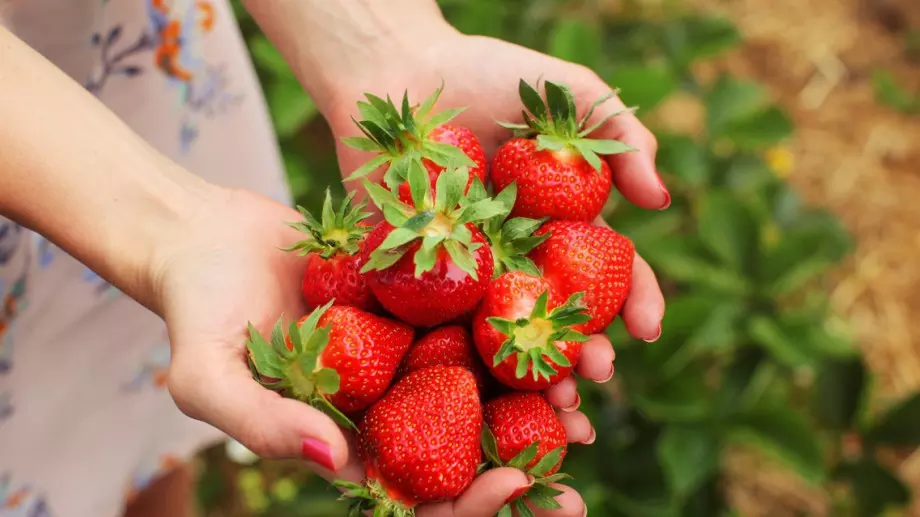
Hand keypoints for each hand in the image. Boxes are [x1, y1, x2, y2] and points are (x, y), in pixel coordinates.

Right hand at [155, 187, 609, 515]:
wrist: (209, 236)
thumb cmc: (197, 314)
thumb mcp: (207, 376)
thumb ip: (260, 424)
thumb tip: (336, 463)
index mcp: (347, 443)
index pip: (415, 498)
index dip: (468, 507)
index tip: (515, 486)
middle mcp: (387, 407)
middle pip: (464, 455)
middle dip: (524, 473)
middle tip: (576, 476)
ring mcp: (406, 355)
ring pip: (483, 389)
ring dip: (538, 400)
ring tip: (589, 393)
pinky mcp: (419, 302)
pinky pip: (474, 320)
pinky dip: (516, 328)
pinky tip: (563, 323)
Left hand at [322, 31, 666, 515]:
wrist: (397, 70)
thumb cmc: (486, 74)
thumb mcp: (568, 93)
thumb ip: (622, 136)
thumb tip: (661, 201)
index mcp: (560, 222)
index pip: (607, 271)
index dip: (633, 300)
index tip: (648, 328)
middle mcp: (519, 255)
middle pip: (560, 316)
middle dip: (587, 352)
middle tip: (599, 377)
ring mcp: (469, 271)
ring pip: (507, 336)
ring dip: (534, 374)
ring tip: (554, 400)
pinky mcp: (415, 276)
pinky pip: (441, 327)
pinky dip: (464, 363)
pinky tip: (482, 389)